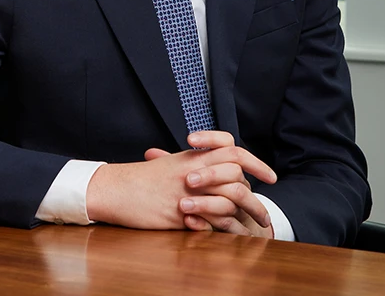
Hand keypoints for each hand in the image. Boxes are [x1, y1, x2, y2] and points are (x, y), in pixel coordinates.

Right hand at [86, 131, 275, 231]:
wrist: (115, 189)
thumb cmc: (139, 179)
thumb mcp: (168, 166)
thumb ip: (192, 166)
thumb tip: (213, 170)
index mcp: (192, 156)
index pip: (231, 149)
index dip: (254, 161)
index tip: (269, 176)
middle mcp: (194, 170)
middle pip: (237, 172)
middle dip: (257, 194)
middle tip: (267, 212)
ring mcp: (189, 191)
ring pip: (230, 195)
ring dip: (250, 211)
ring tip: (261, 226)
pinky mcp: (181, 213)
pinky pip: (213, 219)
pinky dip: (229, 228)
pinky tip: (237, 236)